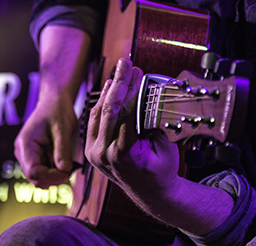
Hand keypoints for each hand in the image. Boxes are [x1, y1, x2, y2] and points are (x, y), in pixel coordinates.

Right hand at [14, 93, 75, 188]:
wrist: (54, 101)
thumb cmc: (57, 111)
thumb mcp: (63, 129)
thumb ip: (63, 150)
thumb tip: (66, 170)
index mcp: (26, 145)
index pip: (34, 172)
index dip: (52, 177)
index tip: (68, 172)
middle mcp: (23, 152)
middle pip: (35, 178)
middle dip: (54, 177)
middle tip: (71, 169)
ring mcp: (27, 155)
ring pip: (40, 177)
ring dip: (55, 175)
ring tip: (68, 162)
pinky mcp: (35, 156)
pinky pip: (43, 170)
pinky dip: (54, 170)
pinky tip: (63, 160)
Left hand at [85, 57, 179, 212]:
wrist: (150, 193)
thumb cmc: (160, 172)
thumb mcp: (163, 146)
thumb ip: (152, 122)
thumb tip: (146, 95)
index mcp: (122, 155)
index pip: (125, 113)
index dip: (132, 89)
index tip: (138, 72)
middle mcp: (102, 153)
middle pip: (109, 109)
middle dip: (119, 83)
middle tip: (126, 63)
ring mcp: (94, 152)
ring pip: (98, 113)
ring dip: (108, 91)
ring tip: (118, 72)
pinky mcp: (91, 148)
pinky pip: (94, 121)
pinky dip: (101, 103)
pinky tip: (109, 89)